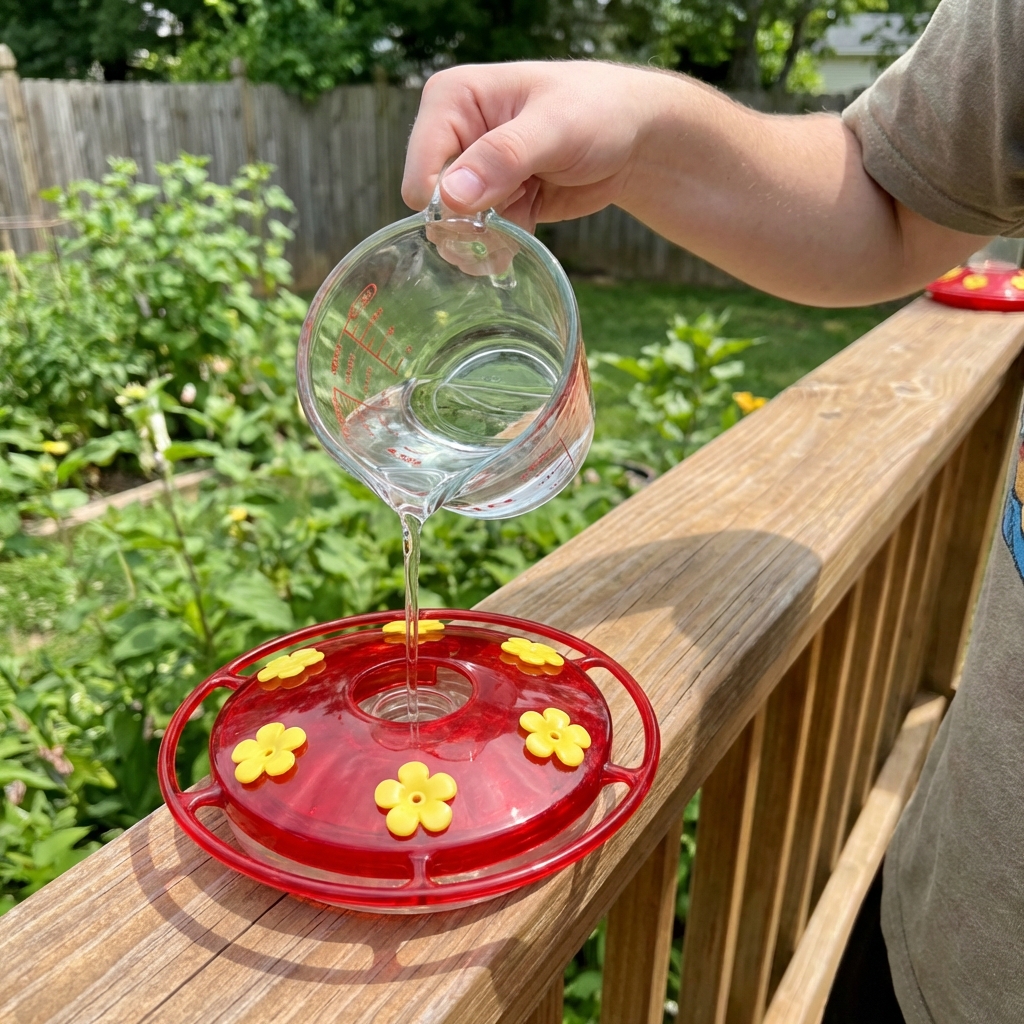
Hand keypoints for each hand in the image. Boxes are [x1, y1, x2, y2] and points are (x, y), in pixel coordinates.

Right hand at [402, 62, 677, 230]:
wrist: (634, 136)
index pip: (421, 168)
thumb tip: (451, 197)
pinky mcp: (495, 200)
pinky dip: (501, 246)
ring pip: (456, 227)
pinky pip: (482, 237)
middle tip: (506, 229)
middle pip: (435, 204)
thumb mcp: (554, 128)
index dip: (447, 201)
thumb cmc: (597, 110)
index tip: (488, 211)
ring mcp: (474, 172)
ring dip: (484, 241)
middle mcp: (454, 135)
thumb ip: (502, 158)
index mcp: (452, 100)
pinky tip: (523, 238)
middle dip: (467, 226)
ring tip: (519, 232)